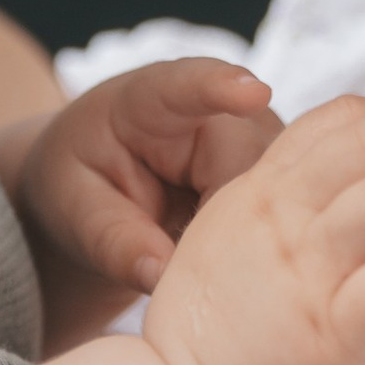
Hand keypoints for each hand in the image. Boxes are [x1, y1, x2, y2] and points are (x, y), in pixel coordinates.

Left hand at [16, 56, 282, 300]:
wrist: (102, 183)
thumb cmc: (83, 185)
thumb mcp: (76, 214)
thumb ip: (115, 242)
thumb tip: (161, 277)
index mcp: (147, 101)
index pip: (184, 88)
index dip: (219, 88)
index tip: (251, 93)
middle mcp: (217, 111)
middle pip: (248, 168)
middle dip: (225, 231)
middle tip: (183, 277)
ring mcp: (258, 138)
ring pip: (279, 196)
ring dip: (242, 243)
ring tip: (194, 264)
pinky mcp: (281, 171)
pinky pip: (288, 215)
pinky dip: (256, 247)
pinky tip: (224, 261)